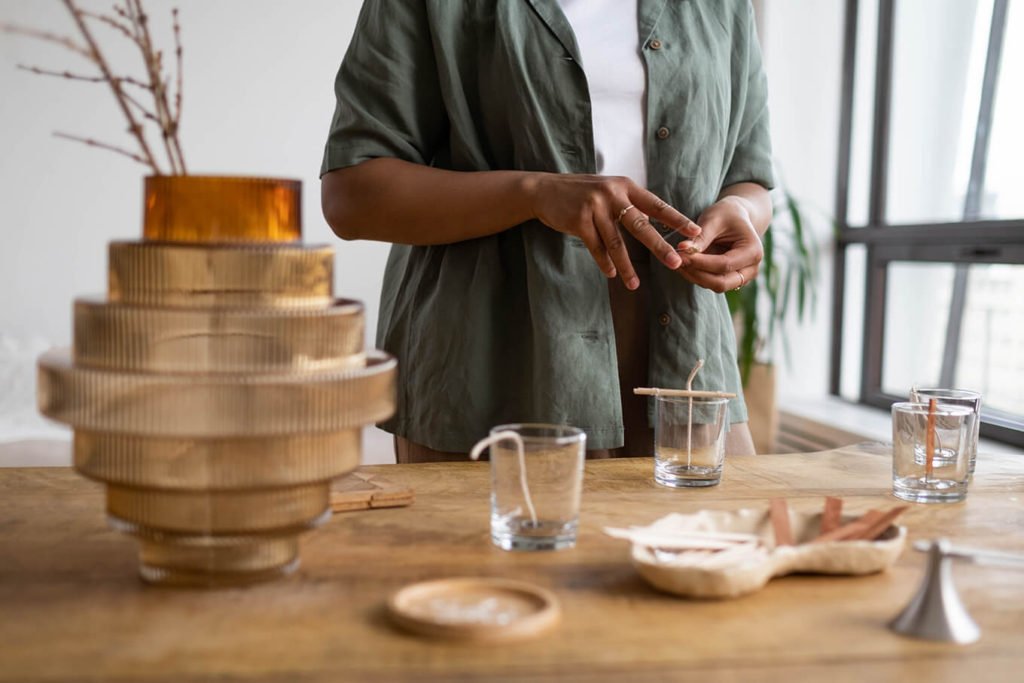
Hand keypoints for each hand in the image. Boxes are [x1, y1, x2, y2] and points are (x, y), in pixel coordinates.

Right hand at [527, 173, 700, 289]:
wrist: (545, 190)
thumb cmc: (582, 194)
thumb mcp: (609, 191)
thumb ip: (628, 204)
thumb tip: (653, 222)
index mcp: (626, 186)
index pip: (656, 206)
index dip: (676, 220)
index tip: (695, 233)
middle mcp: (612, 194)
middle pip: (641, 226)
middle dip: (659, 247)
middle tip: (675, 263)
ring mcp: (595, 207)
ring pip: (616, 242)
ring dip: (627, 266)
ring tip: (636, 285)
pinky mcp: (579, 220)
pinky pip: (596, 247)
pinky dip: (604, 262)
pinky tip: (613, 274)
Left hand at [675, 196, 762, 293]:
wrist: (737, 217)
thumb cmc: (726, 214)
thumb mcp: (714, 219)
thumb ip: (700, 237)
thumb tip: (682, 249)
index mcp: (753, 252)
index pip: (724, 265)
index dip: (700, 262)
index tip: (680, 254)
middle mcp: (751, 269)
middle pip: (721, 283)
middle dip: (696, 273)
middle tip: (677, 260)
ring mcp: (741, 277)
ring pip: (714, 285)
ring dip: (693, 275)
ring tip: (677, 259)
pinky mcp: (730, 279)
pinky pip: (710, 282)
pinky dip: (695, 275)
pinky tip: (683, 262)